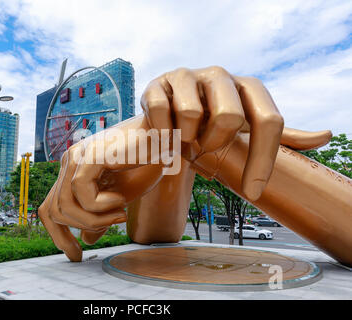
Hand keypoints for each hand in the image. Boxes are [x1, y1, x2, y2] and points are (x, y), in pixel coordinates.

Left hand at [38, 116, 163, 261]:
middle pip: (52, 210)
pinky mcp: (89, 156)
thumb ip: (100, 216)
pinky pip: (82, 193)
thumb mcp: (121, 198)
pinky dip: (102, 206)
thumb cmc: (145, 163)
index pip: (50, 208)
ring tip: (120, 214)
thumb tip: (85, 238)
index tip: (76, 255)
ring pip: (64, 206)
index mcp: (73, 170)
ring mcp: (76, 157)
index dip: (58, 236)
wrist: (164, 139)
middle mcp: (69, 162)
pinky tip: (121, 199)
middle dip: (77, 230)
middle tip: (113, 224)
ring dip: (94, 219)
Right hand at [141, 66, 331, 200]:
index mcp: (248, 87)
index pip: (269, 121)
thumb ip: (286, 135)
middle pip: (230, 116)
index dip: (263, 160)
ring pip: (192, 113)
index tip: (253, 191)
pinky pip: (161, 111)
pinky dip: (164, 133)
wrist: (172, 117)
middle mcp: (220, 75)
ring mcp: (187, 76)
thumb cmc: (215, 126)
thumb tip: (326, 136)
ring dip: (187, 139)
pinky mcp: (158, 83)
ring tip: (185, 138)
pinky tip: (166, 134)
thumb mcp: (250, 130)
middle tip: (206, 148)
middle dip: (216, 144)